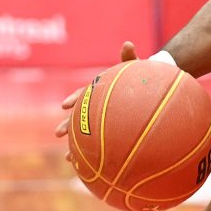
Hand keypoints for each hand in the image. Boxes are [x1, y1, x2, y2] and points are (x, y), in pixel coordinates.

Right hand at [54, 41, 137, 156]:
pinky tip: (88, 167)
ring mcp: (103, 119)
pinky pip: (100, 143)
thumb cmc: (141, 76)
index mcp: (100, 90)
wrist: (152, 88)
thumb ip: (130, 57)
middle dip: (67, 125)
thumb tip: (128, 43)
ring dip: (76, 144)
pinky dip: (93, 154)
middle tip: (58, 133)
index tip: (65, 105)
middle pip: (79, 116)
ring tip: (68, 157)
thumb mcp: (136, 65)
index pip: (84, 93)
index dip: (74, 98)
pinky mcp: (111, 131)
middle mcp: (98, 106)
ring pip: (86, 133)